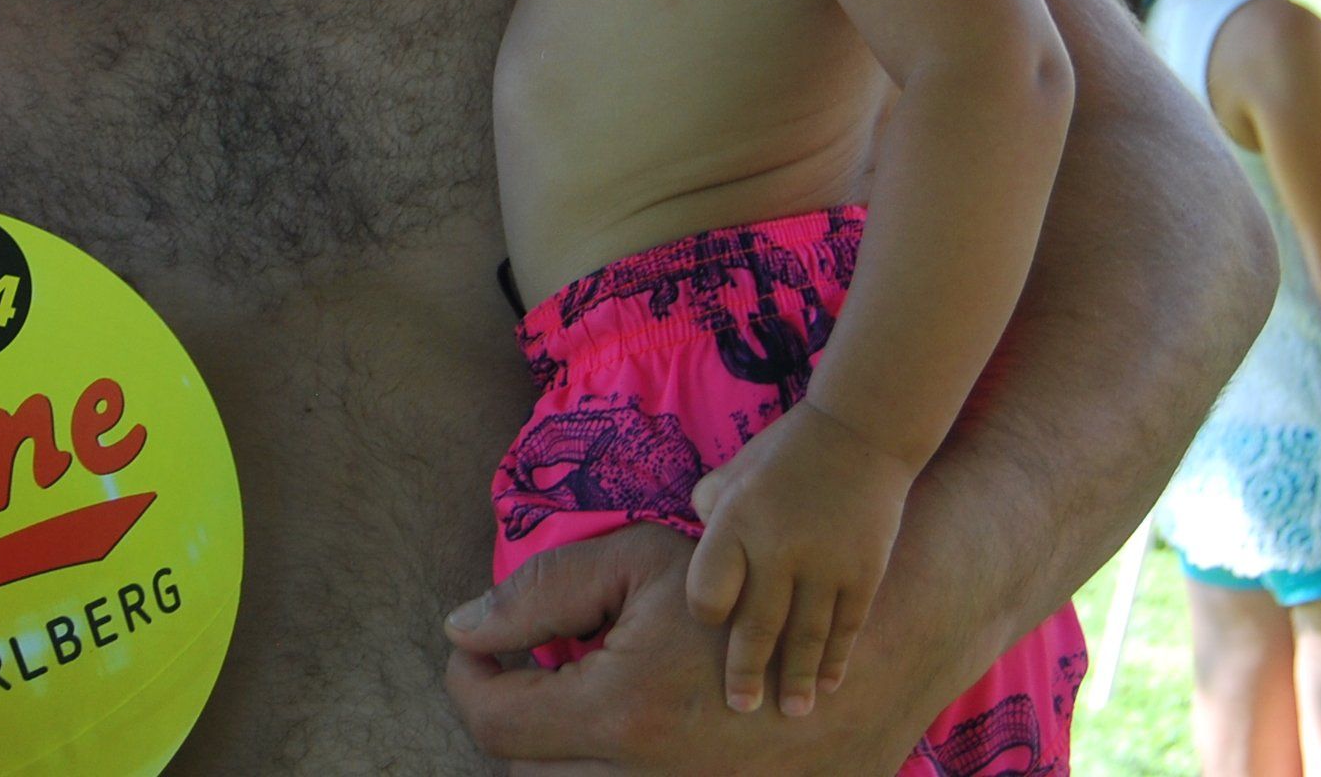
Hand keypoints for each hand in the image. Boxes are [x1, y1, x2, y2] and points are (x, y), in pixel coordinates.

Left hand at [444, 523, 938, 773]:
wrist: (860, 653)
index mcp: (621, 714)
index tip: (477, 650)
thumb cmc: (743, 591)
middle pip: (524, 776)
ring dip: (558, 754)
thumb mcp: (638, 565)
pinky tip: (629, 728)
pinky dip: (611, 769)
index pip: (493, 722)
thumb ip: (540, 594)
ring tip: (579, 698)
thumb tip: (461, 629)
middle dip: (513, 722)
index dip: (469, 681)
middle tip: (529, 670)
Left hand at [681, 403, 910, 717]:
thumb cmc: (782, 456)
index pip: (709, 593)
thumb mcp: (730, 474)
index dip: (707, 614)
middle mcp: (777, 548)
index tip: (711, 624)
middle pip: (756, 627)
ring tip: (791, 713)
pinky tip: (830, 684)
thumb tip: (698, 557)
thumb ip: (710, 517)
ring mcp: (825, 564)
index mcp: (735, 523)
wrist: (859, 432)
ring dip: (797, 679)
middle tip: (740, 707)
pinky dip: (838, 659)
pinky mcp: (864, 571)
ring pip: (807, 637)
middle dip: (746, 674)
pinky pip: (847, 626)